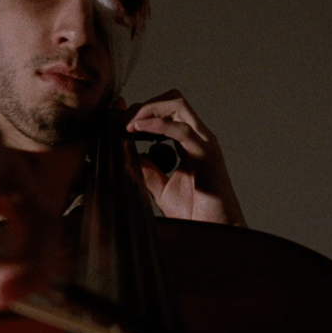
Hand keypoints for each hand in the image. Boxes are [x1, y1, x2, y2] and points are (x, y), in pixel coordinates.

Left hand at [120, 90, 245, 225]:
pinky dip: (157, 124)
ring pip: (177, 105)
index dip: (140, 110)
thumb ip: (145, 168)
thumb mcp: (159, 187)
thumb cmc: (196, 212)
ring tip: (128, 124)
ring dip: (148, 110)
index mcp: (188, 142)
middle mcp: (198, 137)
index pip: (165, 110)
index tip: (116, 118)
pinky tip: (138, 129)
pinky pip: (182, 130)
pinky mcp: (207, 156)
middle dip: (142, 106)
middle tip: (121, 122)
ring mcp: (204, 143)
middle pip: (171, 100)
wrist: (215, 232)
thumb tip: (126, 153)